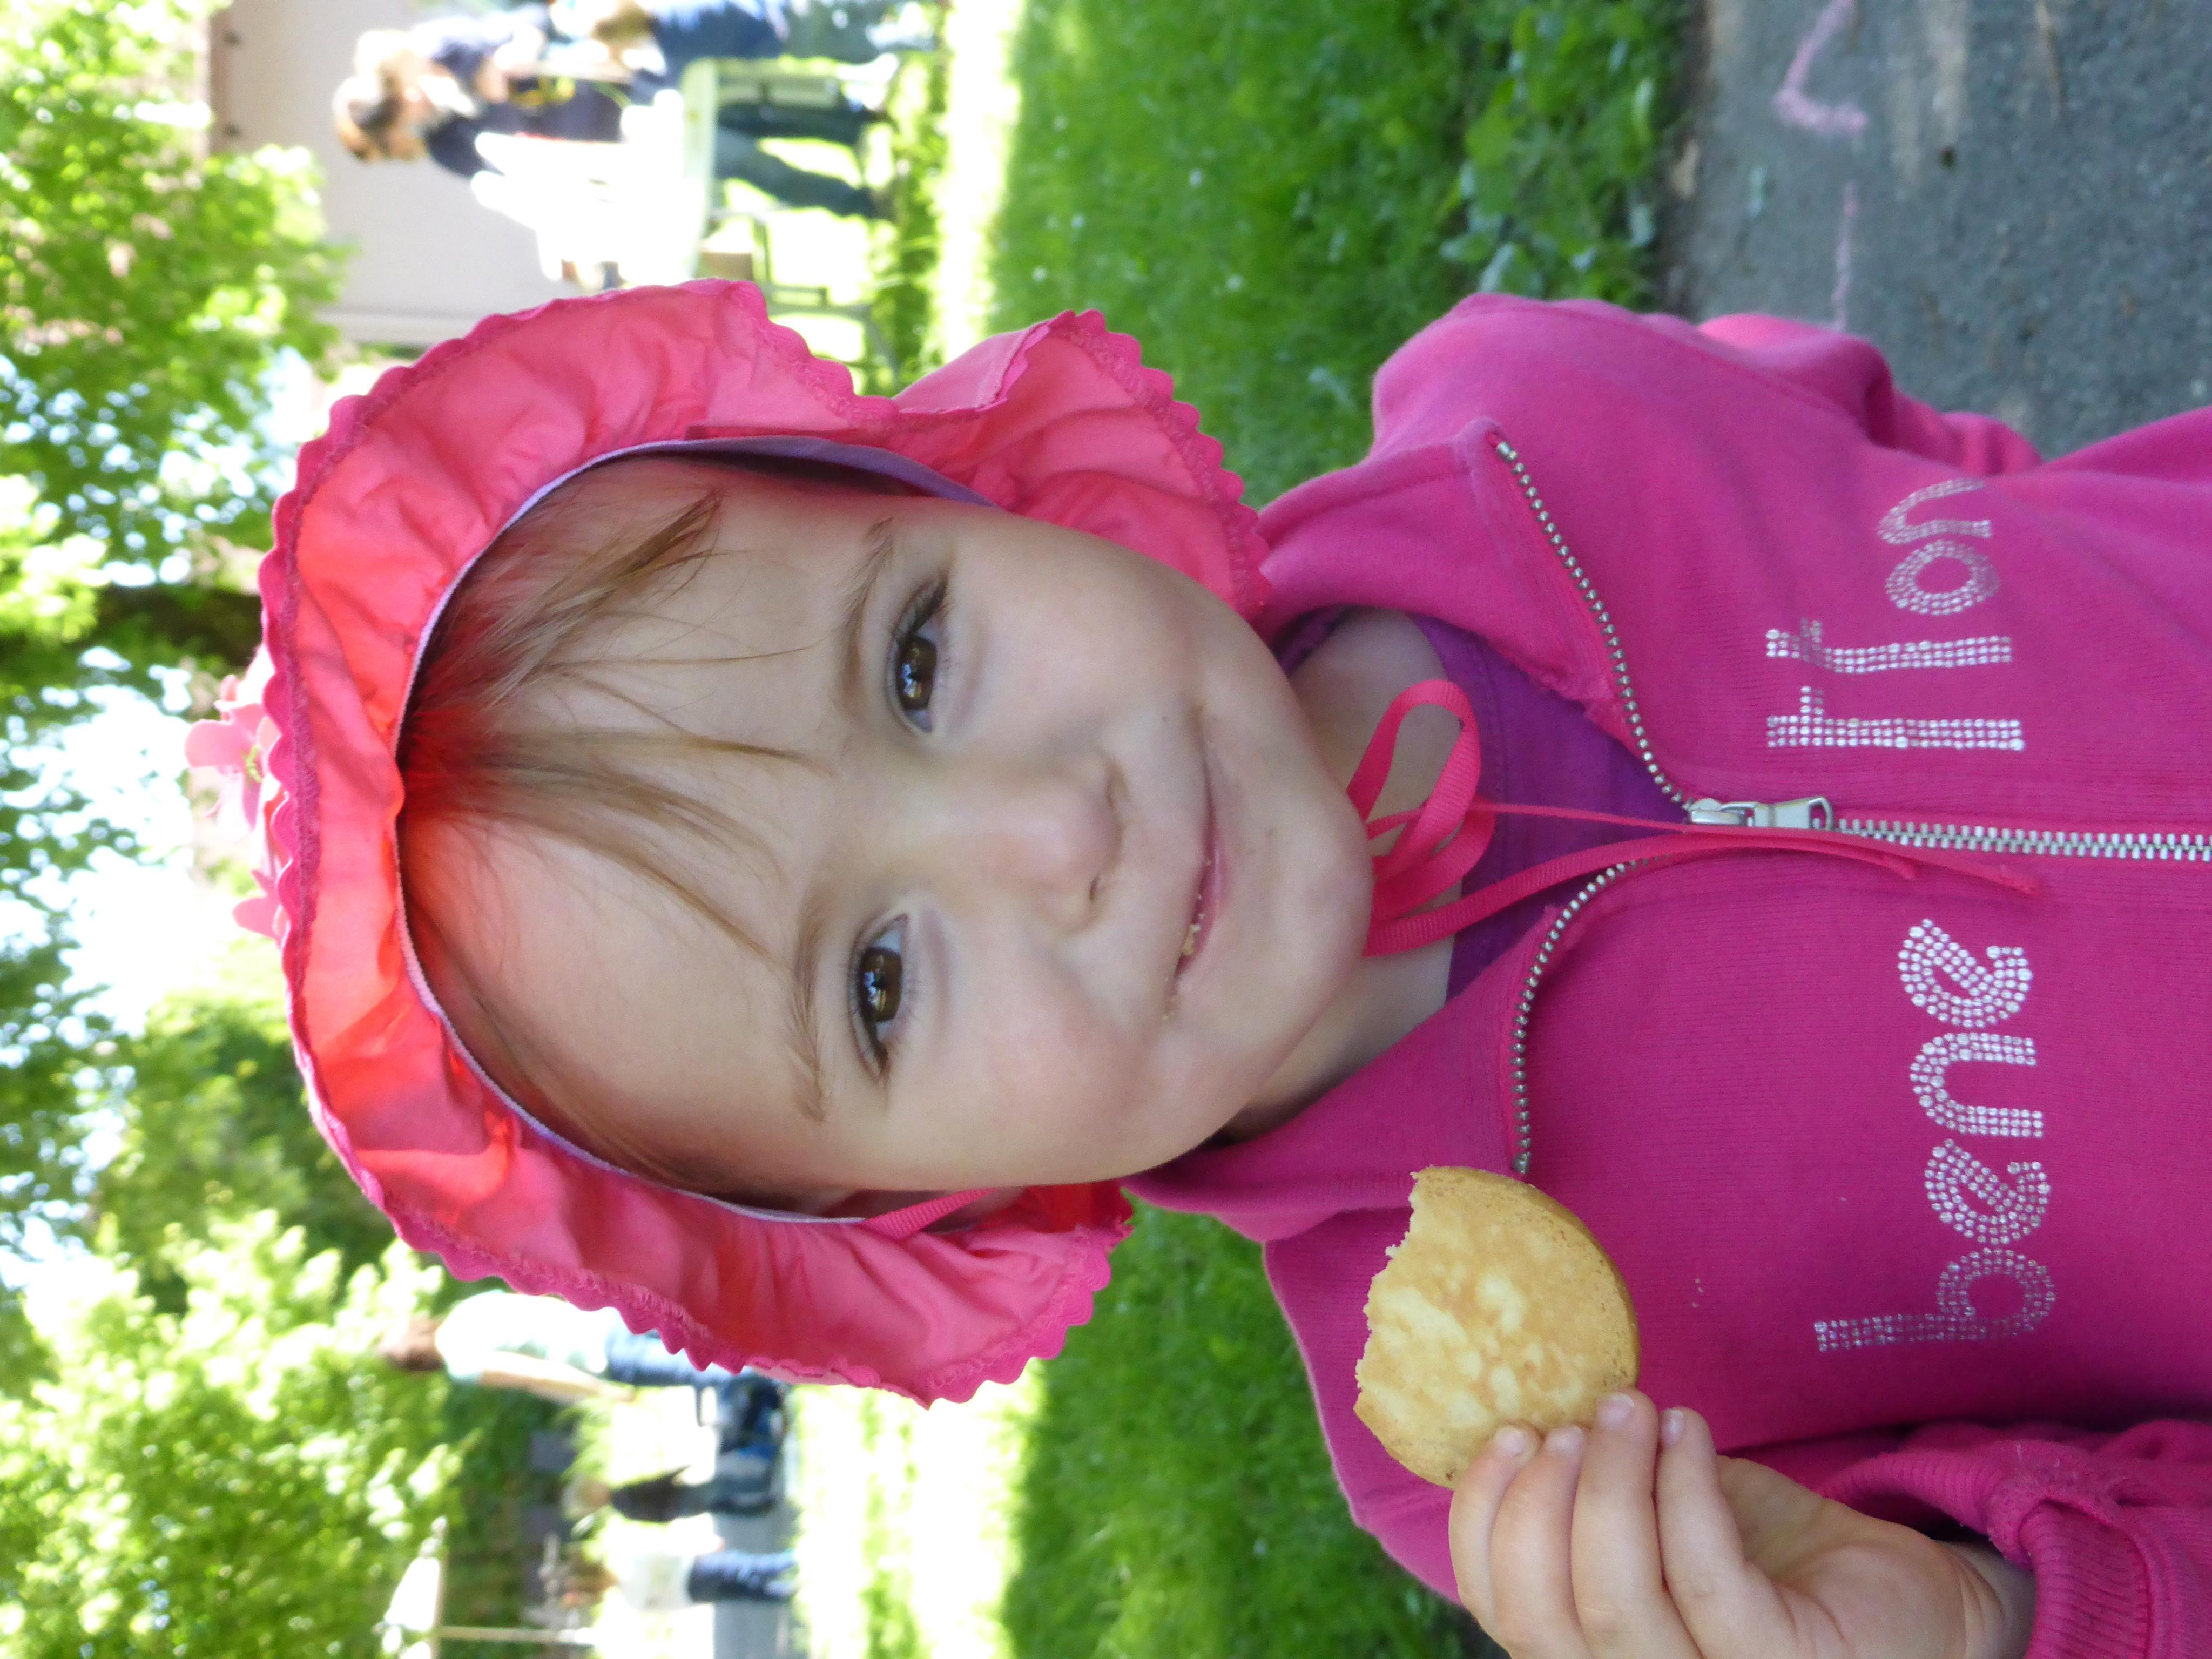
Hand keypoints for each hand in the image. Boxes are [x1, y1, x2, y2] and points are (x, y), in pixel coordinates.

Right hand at [1450, 1391, 2034, 1658]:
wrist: (1905, 1597)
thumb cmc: (1765, 1559)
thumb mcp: (1656, 1523)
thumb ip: (1588, 1502)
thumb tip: (1520, 1421)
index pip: (1503, 1616)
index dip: (1481, 1523)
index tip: (1507, 1433)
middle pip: (1544, 1618)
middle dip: (1542, 1500)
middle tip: (1577, 1418)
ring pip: (1616, 1603)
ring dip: (1612, 1483)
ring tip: (1633, 1408)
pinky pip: (1707, 1578)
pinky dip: (1686, 1490)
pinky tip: (1689, 1430)